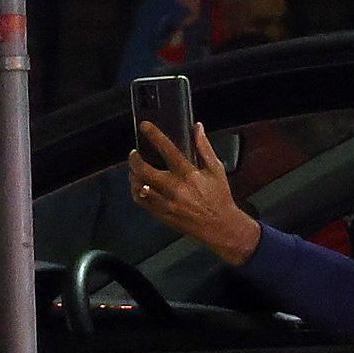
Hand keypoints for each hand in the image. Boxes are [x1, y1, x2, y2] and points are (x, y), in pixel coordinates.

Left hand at [126, 118, 263, 265]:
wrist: (220, 226)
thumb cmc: (219, 197)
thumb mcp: (216, 169)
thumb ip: (204, 147)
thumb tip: (197, 128)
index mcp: (188, 174)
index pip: (167, 149)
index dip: (154, 135)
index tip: (145, 126)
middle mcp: (174, 188)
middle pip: (144, 170)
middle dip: (134, 159)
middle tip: (134, 153)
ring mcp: (165, 202)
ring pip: (138, 186)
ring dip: (133, 175)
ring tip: (135, 168)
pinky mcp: (161, 214)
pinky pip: (140, 201)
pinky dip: (135, 190)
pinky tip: (138, 185)